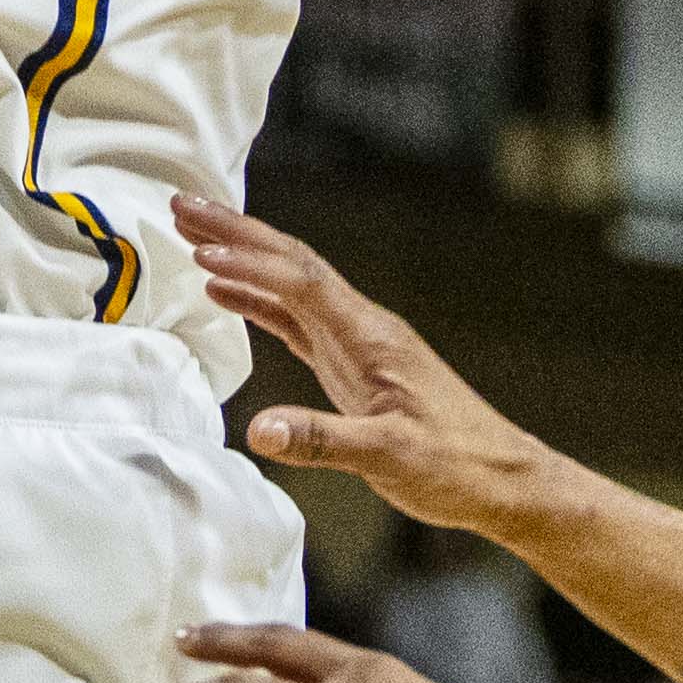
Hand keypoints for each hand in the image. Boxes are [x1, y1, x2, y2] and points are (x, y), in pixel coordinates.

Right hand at [177, 195, 560, 534]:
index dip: (251, 263)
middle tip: (182, 206)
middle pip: (290, 263)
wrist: (501, 477)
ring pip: (289, 283)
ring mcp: (356, 342)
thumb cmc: (457, 465)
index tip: (201, 251)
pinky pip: (294, 318)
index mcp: (371, 336)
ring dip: (240, 257)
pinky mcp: (351, 364)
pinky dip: (256, 299)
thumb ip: (323, 441)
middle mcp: (362, 327)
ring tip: (190, 235)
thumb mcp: (390, 457)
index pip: (302, 282)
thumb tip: (258, 430)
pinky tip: (224, 292)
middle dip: (236, 232)